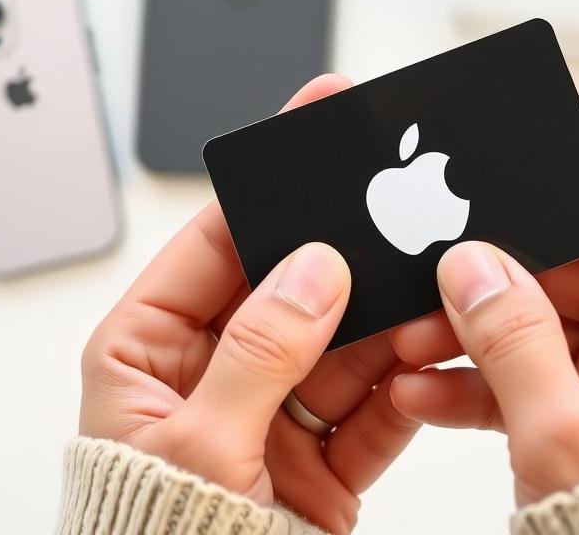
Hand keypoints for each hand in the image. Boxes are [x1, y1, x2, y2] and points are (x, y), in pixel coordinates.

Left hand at [80, 75, 419, 533]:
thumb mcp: (196, 447)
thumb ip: (259, 351)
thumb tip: (313, 269)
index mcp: (149, 351)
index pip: (214, 242)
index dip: (265, 183)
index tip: (311, 124)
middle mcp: (214, 371)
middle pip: (291, 285)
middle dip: (344, 251)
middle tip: (392, 198)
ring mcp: (272, 411)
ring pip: (343, 340)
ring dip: (386, 319)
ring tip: (427, 283)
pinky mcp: (322, 455)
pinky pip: (372, 401)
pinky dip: (403, 382)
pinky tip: (429, 354)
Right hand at [388, 183, 578, 505]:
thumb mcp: (564, 437)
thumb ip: (513, 335)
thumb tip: (475, 268)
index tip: (522, 199)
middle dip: (511, 288)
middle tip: (448, 283)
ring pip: (567, 338)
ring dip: (491, 342)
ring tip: (422, 343)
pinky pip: (561, 387)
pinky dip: (501, 389)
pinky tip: (435, 392)